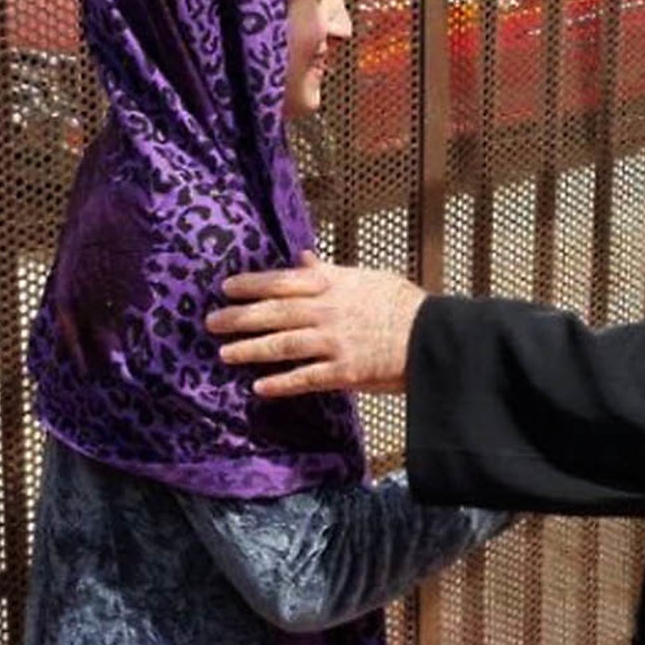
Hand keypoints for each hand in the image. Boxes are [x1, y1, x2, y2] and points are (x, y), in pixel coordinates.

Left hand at [206, 251, 426, 397]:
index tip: (226, 287)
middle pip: (274, 313)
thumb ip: (330, 270)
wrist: (433, 337)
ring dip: (252, 350)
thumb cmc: (402, 305)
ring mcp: (335, 342)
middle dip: (240, 318)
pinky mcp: (345, 372)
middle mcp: (328, 311)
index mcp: (333, 285)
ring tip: (225, 354)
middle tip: (211, 322)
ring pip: (283, 345)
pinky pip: (306, 378)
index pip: (283, 281)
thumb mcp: (366, 277)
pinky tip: (260, 388)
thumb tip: (303, 256)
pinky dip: (282, 383)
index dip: (252, 284)